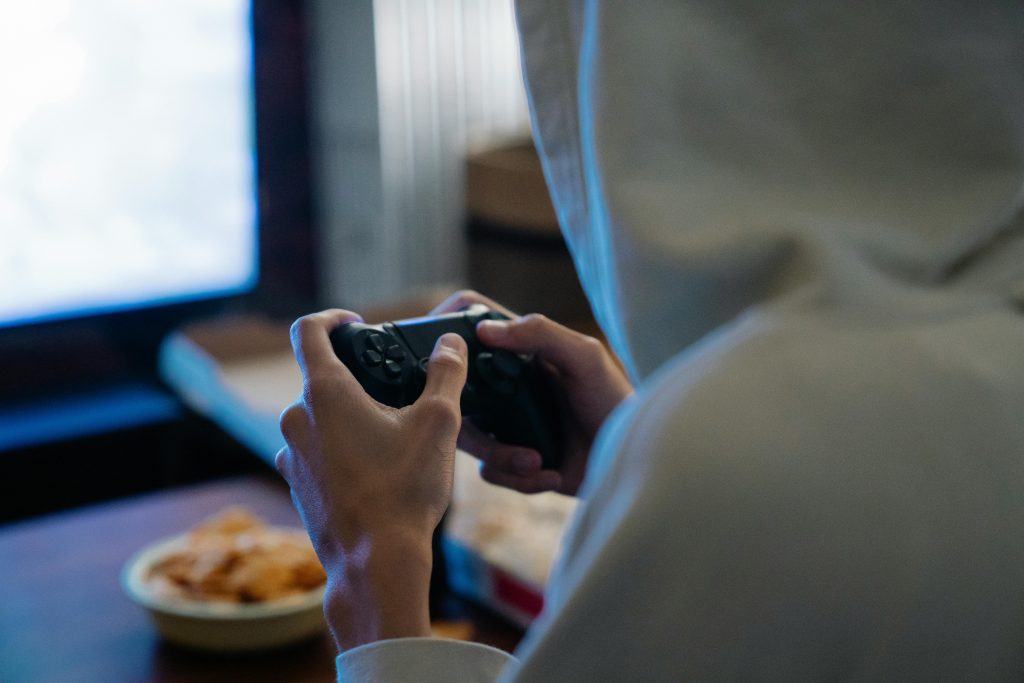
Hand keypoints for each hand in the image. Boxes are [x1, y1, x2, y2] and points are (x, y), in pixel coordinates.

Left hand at [276, 309, 468, 650]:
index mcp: (325, 393)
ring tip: (392, 444)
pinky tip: (376, 475)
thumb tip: (451, 344)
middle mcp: (296, 420)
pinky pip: (317, 454)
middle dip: (360, 385)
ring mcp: (291, 456)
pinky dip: (342, 453)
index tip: (356, 323)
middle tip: (399, 401)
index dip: (332, 317)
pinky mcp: (296, 486)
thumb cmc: (404, 491)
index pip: (309, 331)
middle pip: (324, 381)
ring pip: (321, 421)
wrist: (377, 563)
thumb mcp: (439, 423)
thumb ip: (446, 374)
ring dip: (350, 422)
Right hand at [430, 290, 632, 495]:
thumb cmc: (615, 401)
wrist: (633, 462)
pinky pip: (489, 471)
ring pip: (468, 437)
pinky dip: (517, 477)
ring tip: (539, 462)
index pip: (471, 325)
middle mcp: (508, 385)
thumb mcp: (584, 358)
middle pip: (456, 392)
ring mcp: (508, 422)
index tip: (437, 351)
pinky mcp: (514, 460)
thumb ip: (540, 334)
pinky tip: (551, 474)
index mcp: (521, 352)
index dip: (447, 330)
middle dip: (472, 421)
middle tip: (496, 435)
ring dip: (501, 455)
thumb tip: (484, 329)